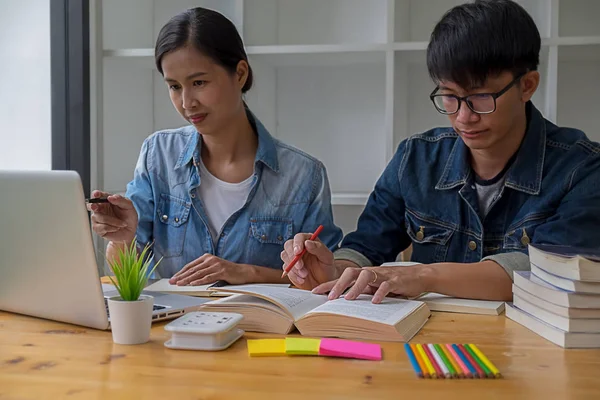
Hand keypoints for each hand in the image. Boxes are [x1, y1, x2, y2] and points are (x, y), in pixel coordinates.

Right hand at [88, 190, 137, 243]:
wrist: (130, 231)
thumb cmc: (128, 217)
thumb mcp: (129, 206)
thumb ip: (121, 200)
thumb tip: (111, 197)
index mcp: (106, 201)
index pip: (98, 195)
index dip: (96, 194)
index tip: (97, 194)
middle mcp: (100, 209)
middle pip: (91, 205)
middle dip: (93, 205)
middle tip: (96, 207)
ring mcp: (98, 219)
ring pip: (99, 217)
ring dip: (113, 221)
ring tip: (122, 223)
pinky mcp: (98, 229)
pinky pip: (101, 227)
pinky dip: (111, 227)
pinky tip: (117, 228)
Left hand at [169, 254, 253, 285]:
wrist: (242, 272)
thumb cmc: (227, 271)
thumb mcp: (213, 268)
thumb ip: (202, 270)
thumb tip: (188, 277)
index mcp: (207, 257)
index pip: (190, 265)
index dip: (181, 272)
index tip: (173, 278)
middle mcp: (210, 260)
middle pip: (193, 269)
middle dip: (181, 276)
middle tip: (173, 282)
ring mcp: (216, 265)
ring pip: (199, 273)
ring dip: (188, 279)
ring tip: (180, 284)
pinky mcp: (222, 271)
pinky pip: (208, 277)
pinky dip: (199, 281)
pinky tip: (193, 284)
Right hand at [280, 233, 336, 289]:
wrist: (324, 281)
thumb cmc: (327, 267)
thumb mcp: (327, 257)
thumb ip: (318, 248)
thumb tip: (307, 242)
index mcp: (309, 240)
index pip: (299, 237)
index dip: (297, 243)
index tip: (298, 251)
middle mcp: (299, 247)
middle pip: (288, 245)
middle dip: (292, 256)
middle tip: (300, 266)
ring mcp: (293, 257)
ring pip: (285, 256)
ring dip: (293, 267)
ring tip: (305, 274)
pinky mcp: (289, 267)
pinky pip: (286, 269)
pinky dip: (294, 275)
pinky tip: (302, 279)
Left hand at [312, 265, 430, 303]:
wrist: (418, 276)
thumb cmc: (394, 283)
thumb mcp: (375, 288)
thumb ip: (362, 292)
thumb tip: (343, 302)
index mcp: (364, 276)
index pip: (342, 278)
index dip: (328, 284)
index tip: (314, 292)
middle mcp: (371, 273)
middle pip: (351, 273)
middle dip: (339, 285)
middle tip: (330, 298)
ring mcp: (383, 275)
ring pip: (366, 276)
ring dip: (356, 288)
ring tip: (349, 299)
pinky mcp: (396, 280)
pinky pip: (386, 285)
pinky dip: (380, 292)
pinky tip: (375, 302)